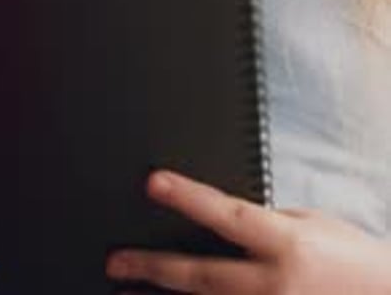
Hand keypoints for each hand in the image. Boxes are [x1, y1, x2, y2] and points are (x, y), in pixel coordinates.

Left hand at [106, 169, 390, 293]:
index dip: (187, 197)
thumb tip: (220, 220)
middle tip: (116, 261)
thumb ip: (264, 223)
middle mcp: (274, 285)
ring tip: (127, 291)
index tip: (152, 183)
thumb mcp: (311, 223)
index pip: (226, 215)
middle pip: (201, 277)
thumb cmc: (350, 257)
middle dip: (154, 267)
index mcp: (286, 243)